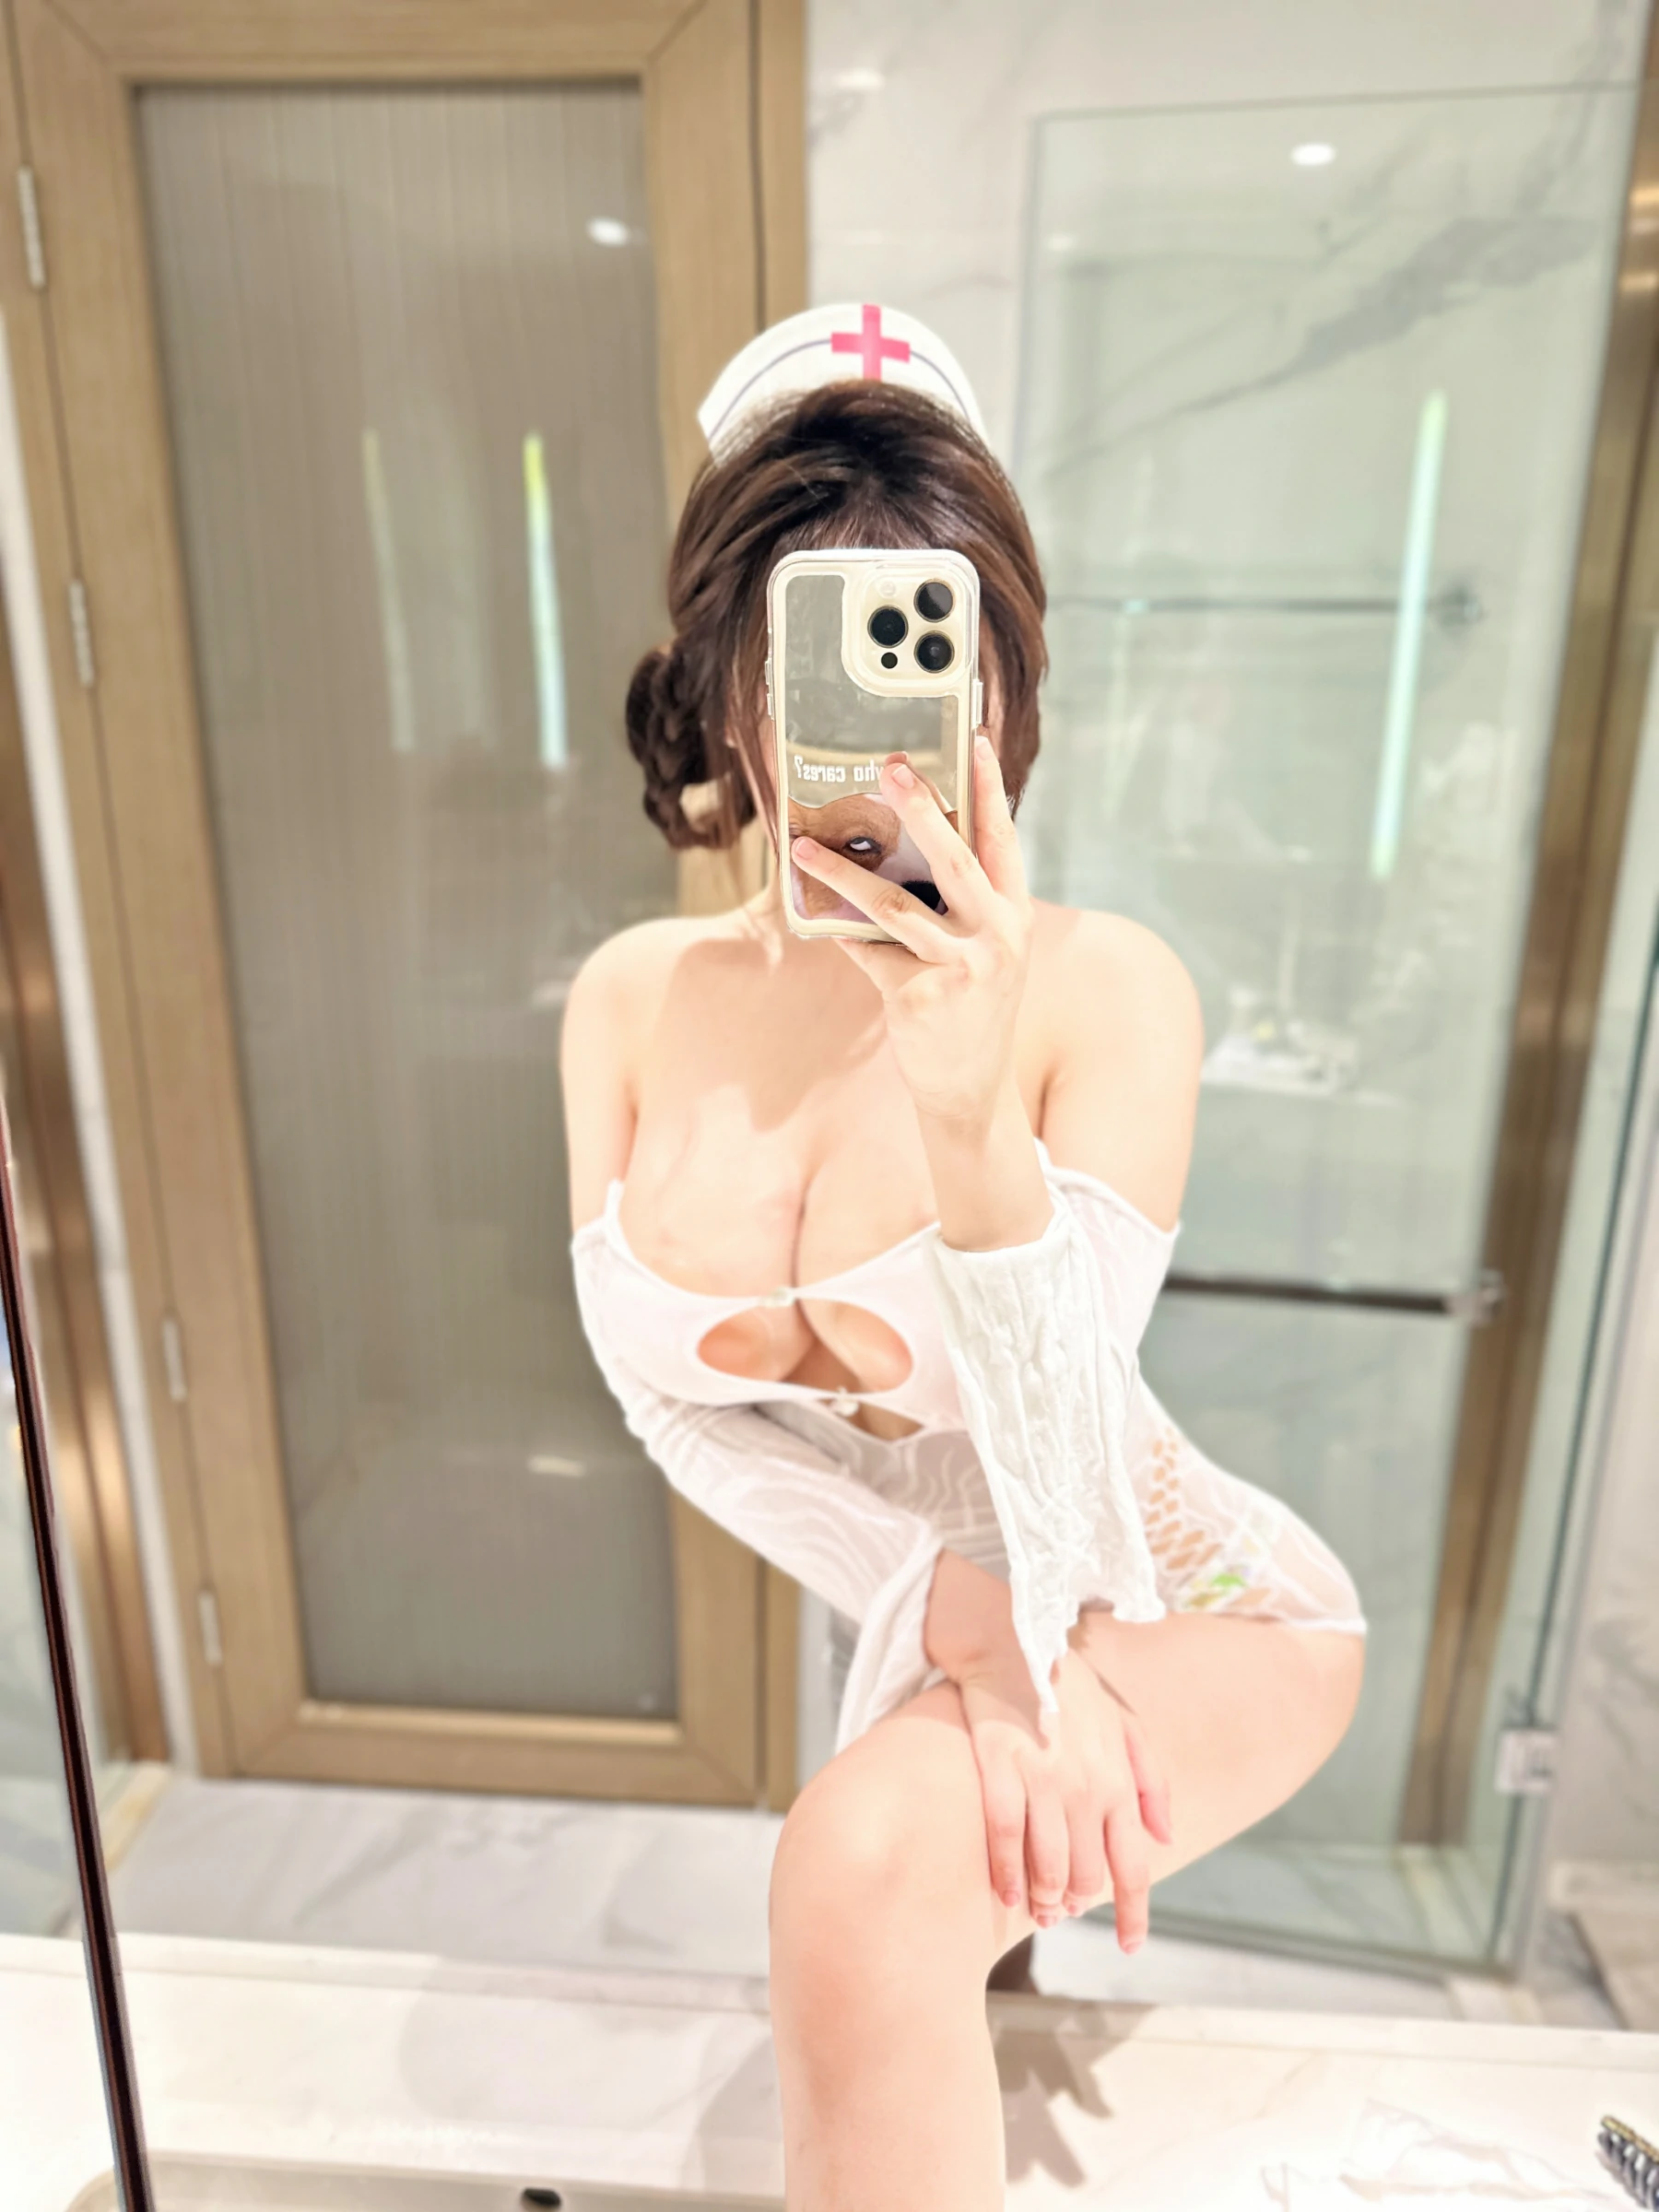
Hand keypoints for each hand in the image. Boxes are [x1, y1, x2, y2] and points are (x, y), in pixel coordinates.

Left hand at [789, 735, 1030, 1129]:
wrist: (970, 1089)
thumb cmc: (970, 1009)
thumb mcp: (983, 953)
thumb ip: (958, 905)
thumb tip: (892, 848)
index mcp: (1014, 916)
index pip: (1003, 840)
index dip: (989, 789)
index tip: (975, 740)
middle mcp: (997, 937)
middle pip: (953, 858)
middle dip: (920, 808)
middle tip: (891, 767)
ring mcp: (960, 967)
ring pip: (892, 905)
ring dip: (841, 871)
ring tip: (801, 846)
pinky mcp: (920, 995)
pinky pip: (867, 950)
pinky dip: (838, 930)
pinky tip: (809, 908)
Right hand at [957, 1642, 1173, 1946]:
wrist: (1014, 1639)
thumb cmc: (1070, 1687)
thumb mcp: (1125, 1725)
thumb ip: (1151, 1782)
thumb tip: (1167, 1839)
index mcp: (1118, 1781)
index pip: (1131, 1865)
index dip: (1133, 1912)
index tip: (1130, 1945)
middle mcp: (1086, 1787)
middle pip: (1083, 1873)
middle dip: (1073, 1902)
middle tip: (1060, 1912)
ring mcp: (1042, 1779)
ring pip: (1045, 1865)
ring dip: (1041, 1897)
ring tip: (1035, 1908)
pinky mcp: (1001, 1768)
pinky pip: (1006, 1838)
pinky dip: (1006, 1873)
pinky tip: (1005, 1891)